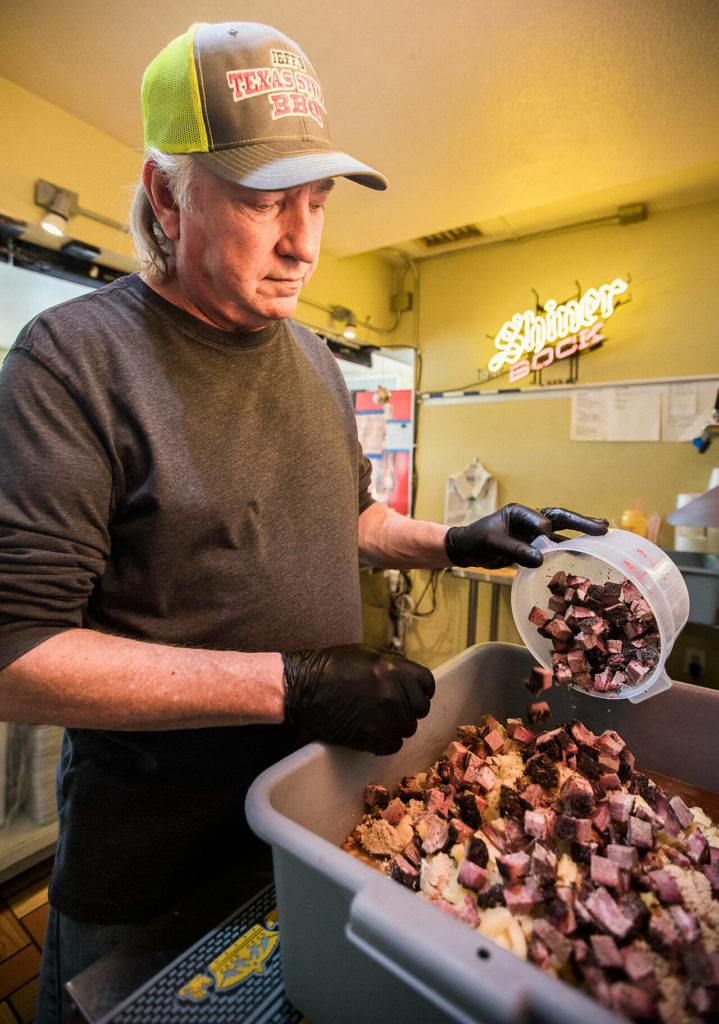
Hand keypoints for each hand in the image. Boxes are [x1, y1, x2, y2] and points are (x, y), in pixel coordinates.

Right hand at [282, 644, 434, 755]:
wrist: (306, 686)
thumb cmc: (333, 666)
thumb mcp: (369, 653)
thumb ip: (395, 665)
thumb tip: (412, 678)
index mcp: (397, 669)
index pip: (427, 684)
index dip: (420, 689)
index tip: (411, 694)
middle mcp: (396, 693)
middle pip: (420, 709)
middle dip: (408, 708)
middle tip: (391, 707)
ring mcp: (385, 717)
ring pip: (408, 729)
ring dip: (396, 725)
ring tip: (377, 719)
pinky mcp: (373, 737)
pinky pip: (393, 745)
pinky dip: (385, 741)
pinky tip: (371, 731)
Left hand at [444, 504, 608, 569]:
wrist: (467, 550)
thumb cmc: (476, 541)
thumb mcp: (493, 543)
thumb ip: (515, 550)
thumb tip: (540, 559)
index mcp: (520, 512)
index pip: (540, 518)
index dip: (545, 528)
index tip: (546, 534)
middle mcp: (531, 520)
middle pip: (561, 519)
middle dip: (582, 523)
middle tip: (603, 528)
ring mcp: (535, 533)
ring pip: (563, 533)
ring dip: (581, 536)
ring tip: (603, 537)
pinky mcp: (535, 546)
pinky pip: (556, 547)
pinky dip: (570, 550)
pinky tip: (585, 554)